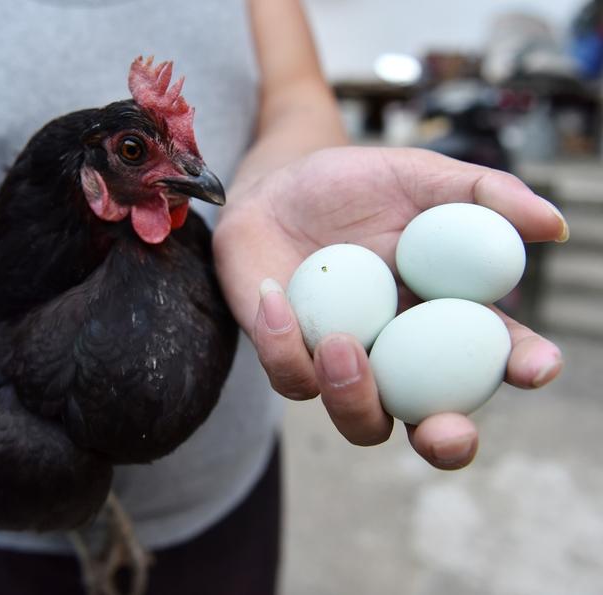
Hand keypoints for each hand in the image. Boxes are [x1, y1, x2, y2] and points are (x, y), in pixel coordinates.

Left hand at [213, 146, 567, 469]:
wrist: (276, 186)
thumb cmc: (353, 185)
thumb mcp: (417, 177)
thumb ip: (481, 195)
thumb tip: (552, 226)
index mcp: (442, 317)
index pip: (494, 355)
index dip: (522, 367)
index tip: (536, 367)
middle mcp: (399, 355)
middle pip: (431, 422)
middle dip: (446, 441)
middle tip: (446, 431)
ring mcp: (343, 366)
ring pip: (360, 420)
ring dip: (356, 396)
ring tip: (344, 343)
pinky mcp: (288, 359)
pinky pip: (292, 377)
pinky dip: (283, 344)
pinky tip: (275, 294)